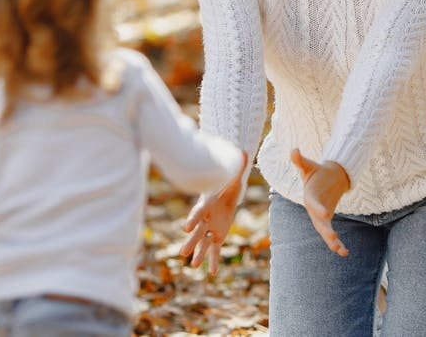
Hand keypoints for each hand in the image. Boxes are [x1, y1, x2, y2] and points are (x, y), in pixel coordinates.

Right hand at [180, 151, 246, 273]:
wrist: (224, 191)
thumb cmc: (226, 181)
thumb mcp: (232, 174)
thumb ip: (236, 165)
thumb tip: (242, 152)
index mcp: (207, 203)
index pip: (198, 212)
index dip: (193, 219)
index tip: (186, 227)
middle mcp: (205, 218)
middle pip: (196, 231)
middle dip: (191, 241)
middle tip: (183, 252)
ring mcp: (210, 228)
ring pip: (202, 242)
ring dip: (198, 253)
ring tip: (193, 265)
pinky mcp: (217, 235)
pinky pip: (215, 249)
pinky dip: (214, 260)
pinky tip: (213, 272)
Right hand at [290, 148, 350, 256]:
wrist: (325, 178)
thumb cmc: (317, 172)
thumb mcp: (309, 165)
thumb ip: (301, 161)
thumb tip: (294, 150)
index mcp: (309, 197)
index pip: (312, 204)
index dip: (318, 208)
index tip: (325, 213)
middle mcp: (314, 210)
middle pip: (319, 222)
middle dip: (326, 231)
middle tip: (334, 238)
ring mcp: (320, 217)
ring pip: (325, 232)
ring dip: (332, 241)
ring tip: (341, 250)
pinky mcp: (327, 221)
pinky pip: (331, 234)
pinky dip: (337, 244)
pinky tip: (345, 252)